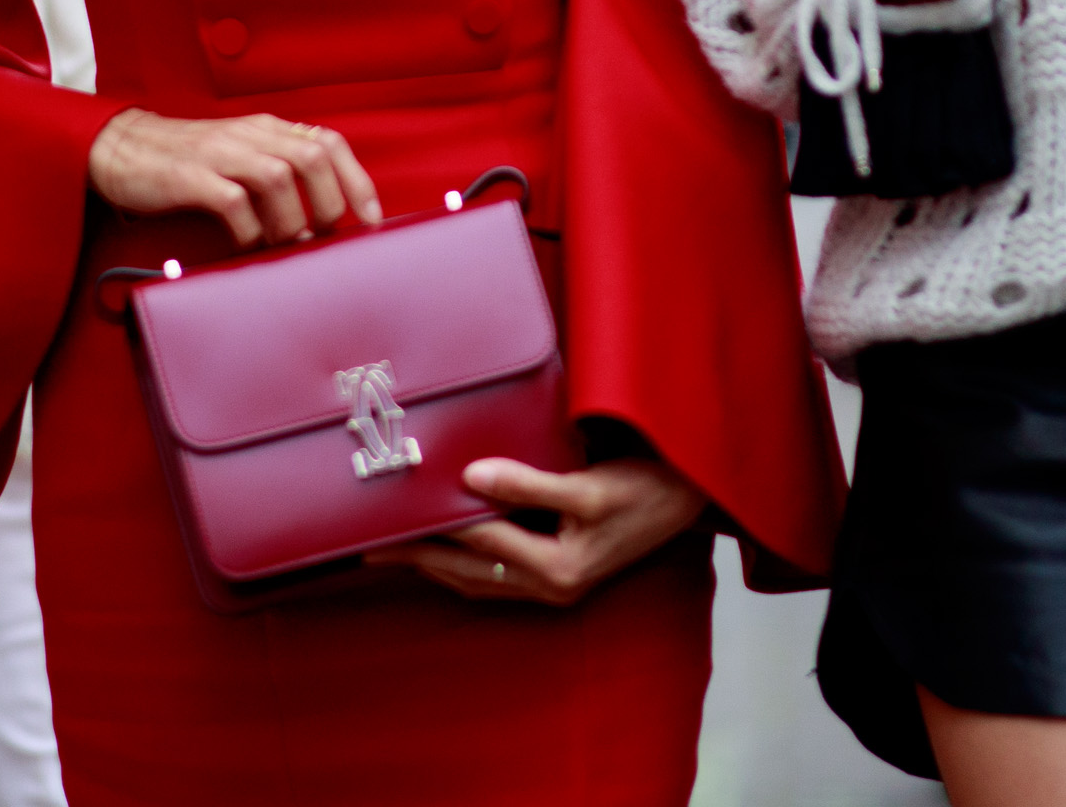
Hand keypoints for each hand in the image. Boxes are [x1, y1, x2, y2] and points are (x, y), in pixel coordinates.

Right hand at [86, 108, 379, 246]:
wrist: (119, 149)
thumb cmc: (187, 162)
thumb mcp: (240, 156)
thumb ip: (279, 173)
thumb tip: (321, 219)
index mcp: (267, 129)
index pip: (328, 142)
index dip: (356, 180)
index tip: (371, 218)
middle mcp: (249, 134)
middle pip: (311, 157)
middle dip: (328, 202)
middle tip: (321, 235)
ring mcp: (218, 153)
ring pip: (278, 177)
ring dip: (290, 219)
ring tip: (286, 244)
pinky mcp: (188, 176)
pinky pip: (232, 201)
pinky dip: (248, 229)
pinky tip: (245, 244)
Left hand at [368, 456, 709, 606]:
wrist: (693, 499)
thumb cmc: (649, 489)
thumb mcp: (590, 486)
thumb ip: (529, 485)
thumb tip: (472, 478)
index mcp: (558, 569)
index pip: (479, 543)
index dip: (433, 528)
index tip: (392, 518)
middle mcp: (552, 586)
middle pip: (468, 571)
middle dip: (419, 557)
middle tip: (371, 544)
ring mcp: (555, 586)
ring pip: (478, 579)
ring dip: (436, 564)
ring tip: (395, 549)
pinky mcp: (560, 574)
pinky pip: (497, 576)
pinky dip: (465, 564)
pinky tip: (446, 551)